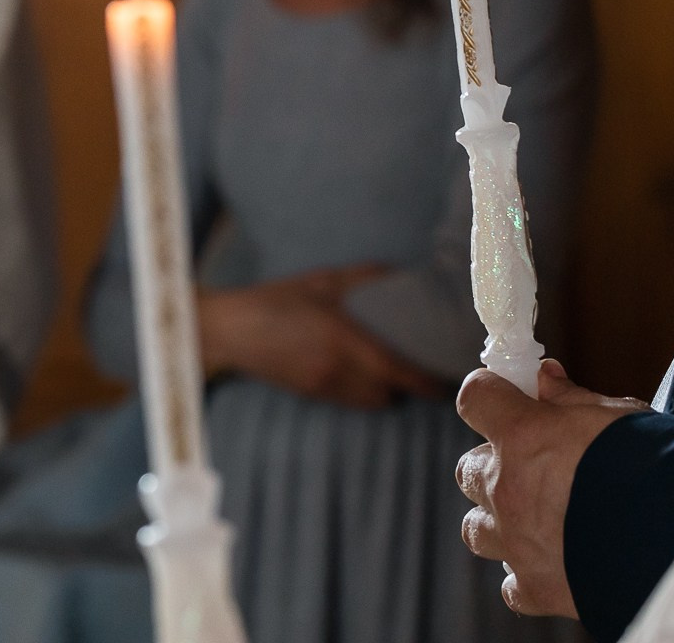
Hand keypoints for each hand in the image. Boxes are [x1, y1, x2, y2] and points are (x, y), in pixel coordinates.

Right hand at [198, 266, 440, 408]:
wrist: (228, 332)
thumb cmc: (274, 300)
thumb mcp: (320, 281)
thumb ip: (361, 277)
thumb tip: (399, 272)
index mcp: (342, 339)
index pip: (397, 372)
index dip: (425, 383)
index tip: (445, 381)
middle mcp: (337, 370)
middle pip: (389, 394)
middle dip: (409, 388)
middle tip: (425, 371)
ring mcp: (323, 387)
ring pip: (370, 402)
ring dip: (387, 393)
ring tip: (397, 374)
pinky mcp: (311, 395)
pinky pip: (351, 402)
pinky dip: (365, 394)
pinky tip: (365, 376)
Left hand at [453, 360, 647, 616]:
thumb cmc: (658, 465)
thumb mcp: (618, 415)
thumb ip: (572, 398)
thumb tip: (546, 378)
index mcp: (523, 436)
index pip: (475, 399)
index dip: (487, 395)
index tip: (502, 395)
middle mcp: (506, 488)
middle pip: (468, 469)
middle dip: (494, 464)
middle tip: (532, 465)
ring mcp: (516, 542)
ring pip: (476, 529)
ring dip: (498, 520)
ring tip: (535, 519)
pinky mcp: (536, 588)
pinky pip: (512, 584)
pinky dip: (526, 575)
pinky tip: (553, 564)